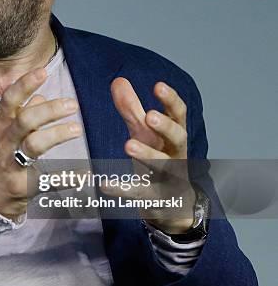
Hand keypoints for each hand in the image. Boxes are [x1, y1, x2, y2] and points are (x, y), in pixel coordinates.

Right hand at [0, 67, 82, 219]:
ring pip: (33, 145)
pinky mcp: (22, 186)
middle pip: (25, 120)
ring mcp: (11, 165)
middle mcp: (4, 143)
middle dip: (49, 110)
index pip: (9, 100)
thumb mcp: (2, 135)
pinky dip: (67, 177)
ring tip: (77, 129)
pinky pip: (47, 180)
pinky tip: (84, 173)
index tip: (42, 72)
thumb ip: (21, 115)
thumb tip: (40, 96)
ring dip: (57, 134)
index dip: (24, 85)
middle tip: (72, 104)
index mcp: (0, 127)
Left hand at [108, 77, 196, 233]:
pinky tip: (105, 185)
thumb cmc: (158, 161)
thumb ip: (131, 110)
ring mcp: (170, 179)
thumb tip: (118, 80)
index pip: (179, 116)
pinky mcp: (157, 200)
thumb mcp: (145, 135)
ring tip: (128, 144)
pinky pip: (141, 194)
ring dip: (148, 155)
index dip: (171, 101)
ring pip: (164, 167)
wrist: (172, 205)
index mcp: (174, 137)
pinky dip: (123, 189)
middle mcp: (176, 156)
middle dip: (166, 127)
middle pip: (179, 139)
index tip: (158, 86)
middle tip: (150, 116)